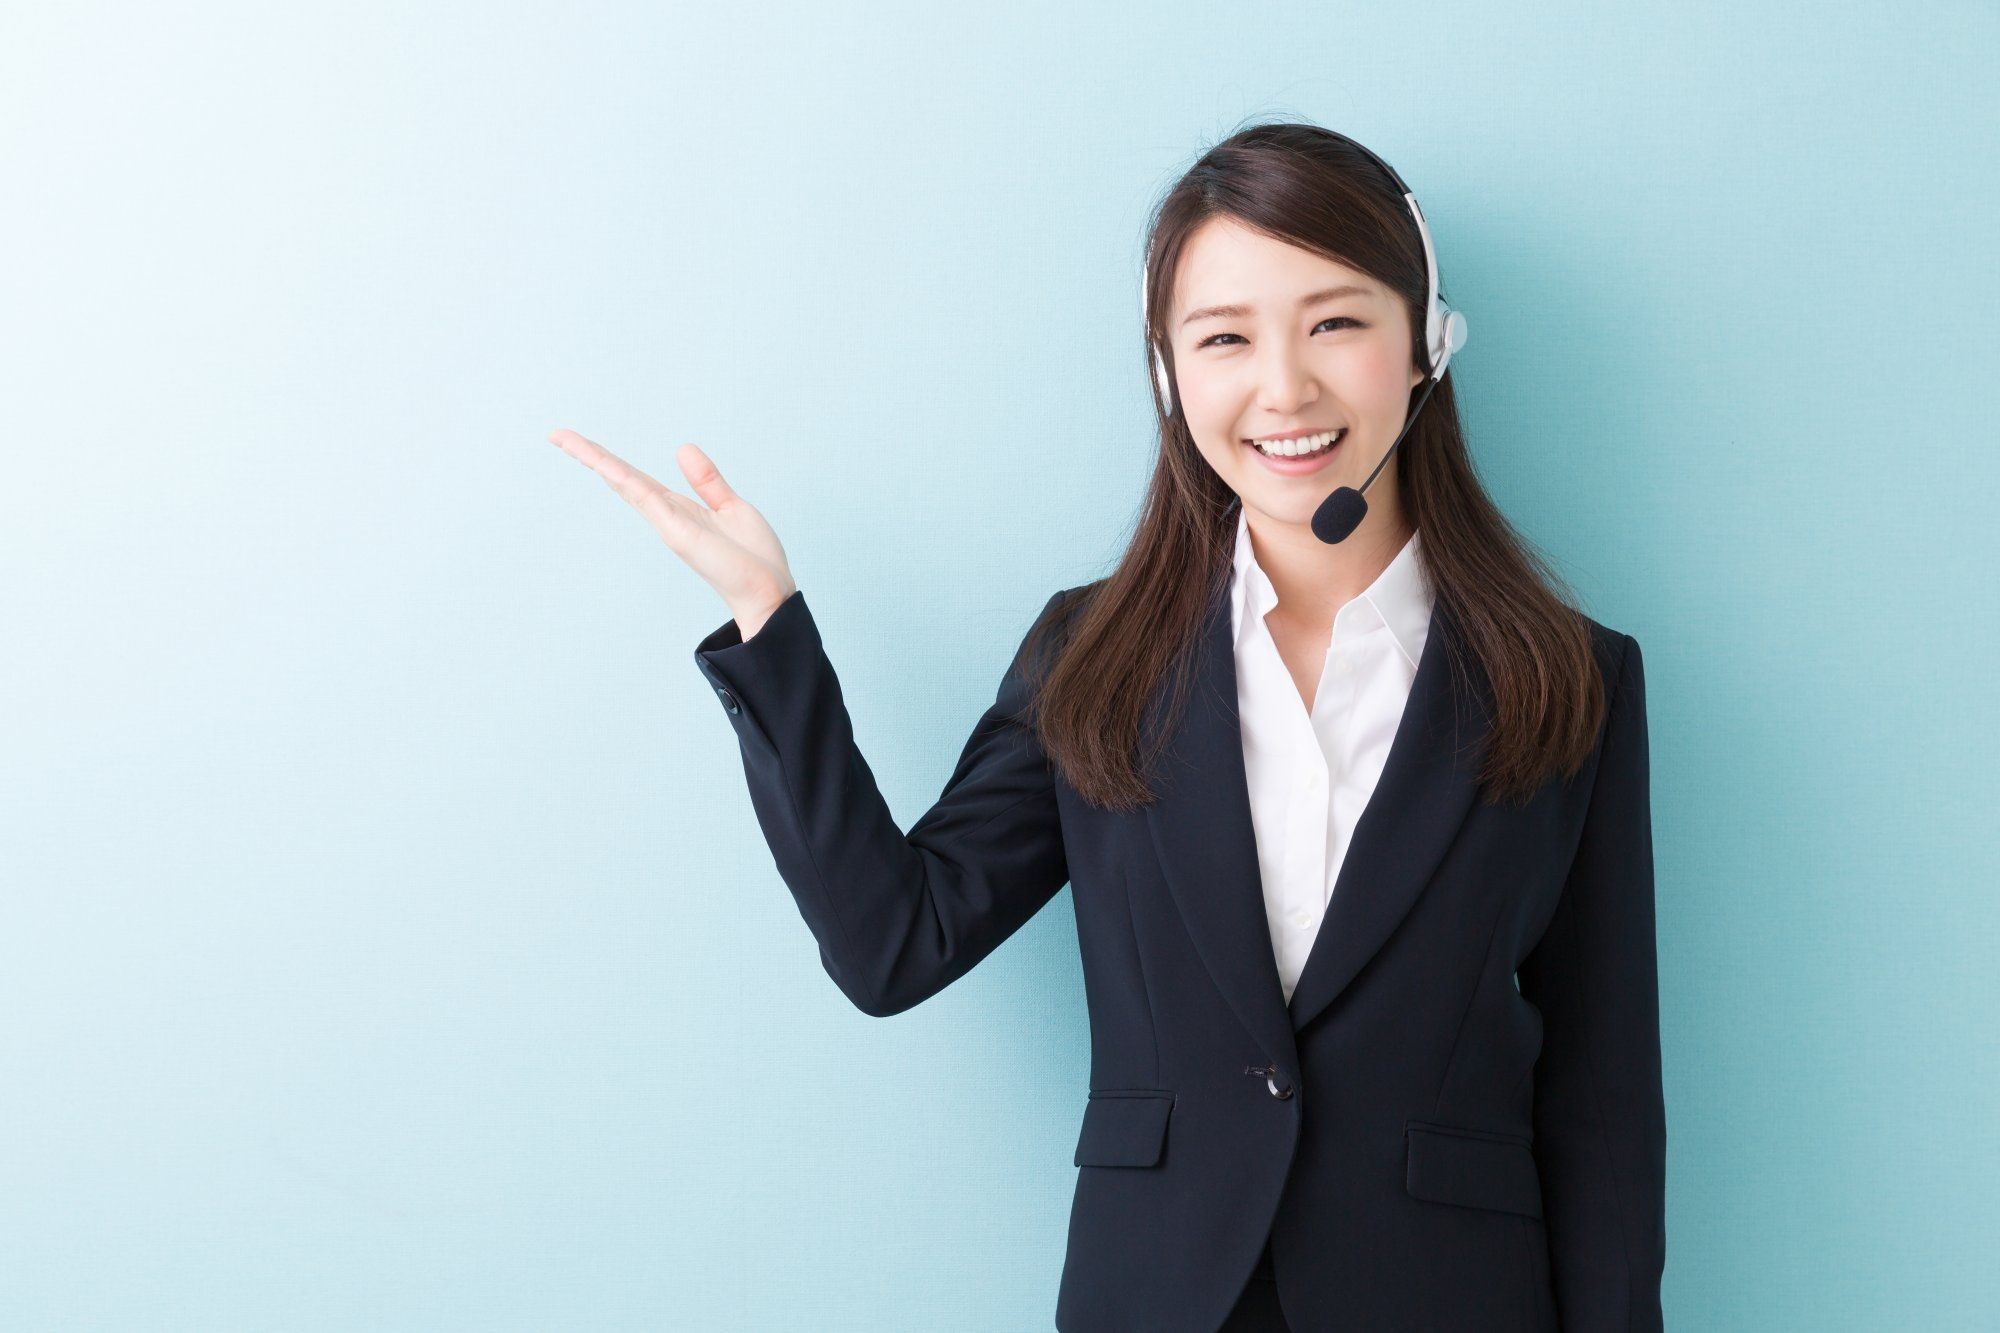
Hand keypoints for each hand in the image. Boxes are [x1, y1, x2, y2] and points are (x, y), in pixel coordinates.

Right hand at [549, 429, 796, 637]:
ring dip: (595, 461)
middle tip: (556, 434)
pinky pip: (647, 499)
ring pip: (625, 484)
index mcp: (678, 508)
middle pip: (620, 479)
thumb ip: (706, 481)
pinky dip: (625, 480)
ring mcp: (668, 524)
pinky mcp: (678, 533)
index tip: (580, 441)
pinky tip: (605, 465)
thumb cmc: (753, 558)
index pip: (636, 478)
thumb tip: (682, 448)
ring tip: (563, 439)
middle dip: (589, 456)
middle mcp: (666, 516)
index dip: (609, 459)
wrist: (769, 592)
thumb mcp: (731, 506)